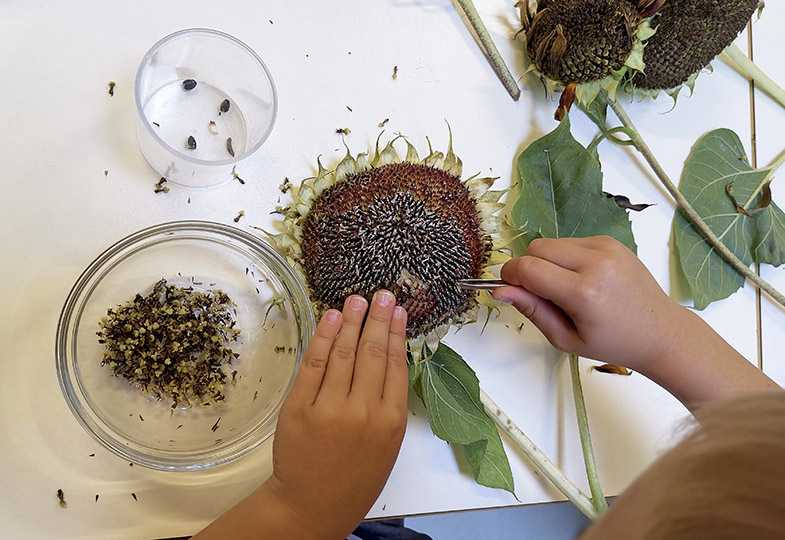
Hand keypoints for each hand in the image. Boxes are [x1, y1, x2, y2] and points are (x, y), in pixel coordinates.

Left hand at [264, 290, 408, 537]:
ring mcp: (329, 408)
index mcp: (390, 421)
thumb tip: (388, 358)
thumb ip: (388, 403)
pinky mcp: (299, 407)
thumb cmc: (355, 476)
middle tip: (381, 294)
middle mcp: (363, 411)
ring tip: (357, 300)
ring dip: (351, 322)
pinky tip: (331, 319)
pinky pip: (314, 364)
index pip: (396, 365)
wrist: (313, 503)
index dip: (396, 333)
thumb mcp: (387, 444)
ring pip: (343, 353)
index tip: (397, 312)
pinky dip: (323, 338)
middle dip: (377, 319)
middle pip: (372, 353)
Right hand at [492, 236, 778, 409]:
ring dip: (548, 262)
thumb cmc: (612, 343)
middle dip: (529, 268)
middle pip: (536, 248)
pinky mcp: (611, 241)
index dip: (511, 277)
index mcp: (583, 293)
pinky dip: (566, 258)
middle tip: (541, 293)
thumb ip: (531, 310)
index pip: (528, 269)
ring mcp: (606, 248)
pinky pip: (571, 242)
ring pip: (552, 243)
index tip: (510, 290)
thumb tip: (499, 291)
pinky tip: (582, 278)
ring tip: (566, 288)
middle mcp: (595, 263)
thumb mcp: (565, 338)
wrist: (660, 331)